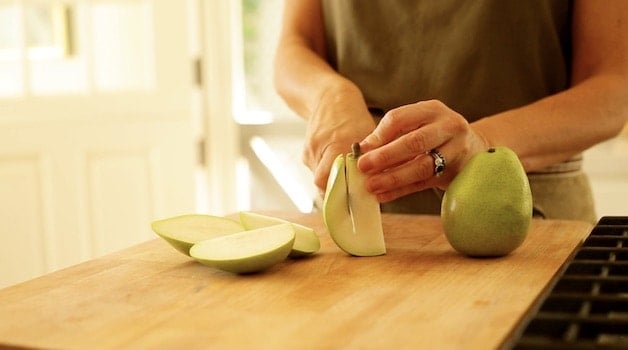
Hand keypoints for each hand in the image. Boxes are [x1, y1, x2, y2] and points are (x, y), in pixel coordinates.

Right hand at [302, 85, 375, 191]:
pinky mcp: (305, 154)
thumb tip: (378, 183)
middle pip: (323, 184)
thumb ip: (369, 159)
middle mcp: (319, 149)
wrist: (328, 97)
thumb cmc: (352, 115)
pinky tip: (338, 166)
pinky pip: (317, 170)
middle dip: (337, 191)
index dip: (344, 193)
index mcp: (336, 144)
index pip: (334, 181)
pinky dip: (328, 172)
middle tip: (352, 193)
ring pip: (320, 178)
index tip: (357, 199)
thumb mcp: (367, 134)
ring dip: (333, 181)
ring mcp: (309, 152)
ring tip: (348, 177)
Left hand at [357, 100, 488, 201]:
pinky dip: (401, 190)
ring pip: (422, 166)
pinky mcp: (456, 172)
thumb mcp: (417, 126)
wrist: (473, 149)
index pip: (400, 118)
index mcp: (432, 110)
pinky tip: (383, 195)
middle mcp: (448, 127)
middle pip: (414, 142)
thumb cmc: (434, 135)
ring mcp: (456, 151)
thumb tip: (361, 150)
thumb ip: (391, 136)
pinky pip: (424, 183)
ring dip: (393, 177)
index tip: (361, 151)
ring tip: (371, 186)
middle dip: (385, 156)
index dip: (378, 135)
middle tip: (363, 167)